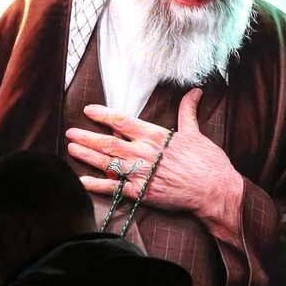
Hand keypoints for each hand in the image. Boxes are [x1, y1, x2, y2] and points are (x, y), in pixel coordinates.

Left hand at [66, 89, 244, 234]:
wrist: (214, 190)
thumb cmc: (208, 162)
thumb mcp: (196, 133)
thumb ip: (188, 112)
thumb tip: (195, 92)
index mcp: (154, 136)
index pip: (122, 121)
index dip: (103, 114)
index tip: (89, 110)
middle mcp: (143, 152)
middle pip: (107, 142)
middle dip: (86, 136)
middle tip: (70, 132)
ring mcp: (141, 173)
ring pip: (106, 162)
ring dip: (87, 155)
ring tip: (72, 148)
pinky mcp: (142, 193)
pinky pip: (114, 189)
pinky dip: (96, 185)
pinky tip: (82, 181)